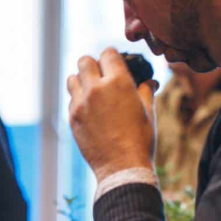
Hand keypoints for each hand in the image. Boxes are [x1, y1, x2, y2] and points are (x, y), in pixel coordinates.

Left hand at [67, 47, 157, 181]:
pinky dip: (78, 100)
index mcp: (118, 81)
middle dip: (93, 65)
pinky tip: (90, 110)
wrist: (121, 167)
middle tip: (101, 76)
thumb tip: (150, 81)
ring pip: (72, 78)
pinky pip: (71, 100)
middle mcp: (96, 88)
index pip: (107, 53)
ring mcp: (80, 103)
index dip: (112, 57)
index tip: (114, 64)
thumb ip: (146, 90)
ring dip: (81, 80)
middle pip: (84, 61)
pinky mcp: (72, 118)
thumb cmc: (140, 139)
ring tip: (92, 91)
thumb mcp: (148, 112)